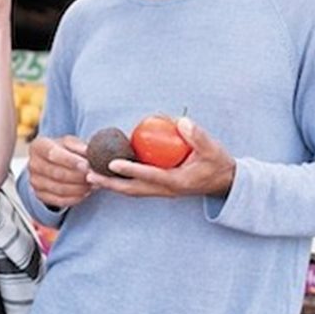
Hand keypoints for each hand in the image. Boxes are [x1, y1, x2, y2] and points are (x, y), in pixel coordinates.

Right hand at [27, 135, 92, 207]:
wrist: (53, 163)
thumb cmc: (63, 150)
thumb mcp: (71, 143)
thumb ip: (80, 146)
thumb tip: (90, 153)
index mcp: (38, 146)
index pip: (52, 154)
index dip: (70, 160)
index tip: (86, 165)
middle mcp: (33, 164)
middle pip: (57, 173)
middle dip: (78, 176)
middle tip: (94, 177)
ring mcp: (35, 181)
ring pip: (60, 189)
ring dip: (79, 188)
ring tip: (92, 184)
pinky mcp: (40, 195)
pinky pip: (60, 200)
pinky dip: (75, 198)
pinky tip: (85, 192)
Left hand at [87, 117, 236, 197]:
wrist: (224, 182)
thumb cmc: (217, 162)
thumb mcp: (213, 148)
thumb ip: (198, 136)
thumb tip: (181, 122)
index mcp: (177, 181)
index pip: (149, 175)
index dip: (130, 170)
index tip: (112, 163)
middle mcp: (166, 190)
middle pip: (132, 189)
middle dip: (110, 183)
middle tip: (89, 174)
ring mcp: (161, 191)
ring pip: (131, 190)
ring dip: (110, 185)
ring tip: (90, 176)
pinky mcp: (159, 188)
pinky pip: (135, 187)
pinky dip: (120, 182)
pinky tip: (106, 175)